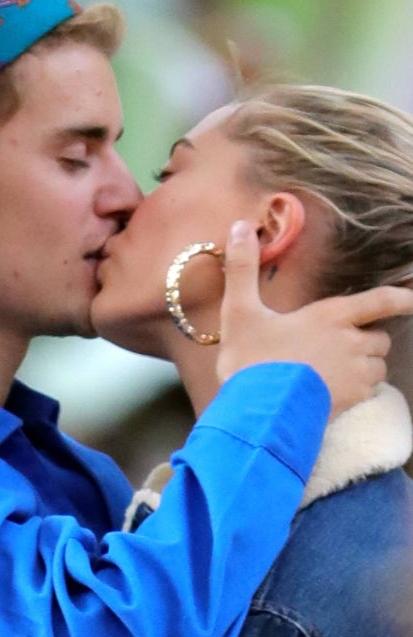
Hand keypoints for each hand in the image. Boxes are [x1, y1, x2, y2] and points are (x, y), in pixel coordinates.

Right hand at [217, 220, 412, 417]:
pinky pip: (370, 389)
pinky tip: (333, 392)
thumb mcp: (239, 311)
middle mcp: (352, 341)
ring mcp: (357, 373)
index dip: (402, 297)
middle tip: (334, 347)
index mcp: (331, 316)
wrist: (259, 410)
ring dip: (363, 365)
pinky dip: (358, 388)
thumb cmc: (251, 358)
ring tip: (332, 371)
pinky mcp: (355, 399)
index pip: (380, 301)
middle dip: (364, 340)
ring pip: (377, 365)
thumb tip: (240, 226)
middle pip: (377, 338)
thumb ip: (242, 269)